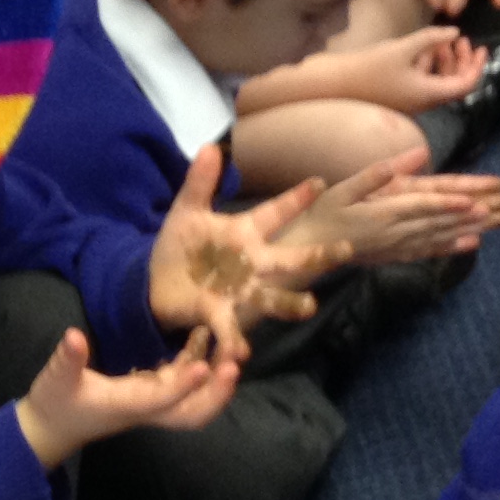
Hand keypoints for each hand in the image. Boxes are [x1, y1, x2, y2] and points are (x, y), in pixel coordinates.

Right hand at [14, 325, 236, 468]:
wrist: (51, 427)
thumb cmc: (54, 404)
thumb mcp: (56, 379)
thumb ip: (67, 359)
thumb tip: (74, 336)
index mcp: (125, 406)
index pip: (160, 400)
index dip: (183, 386)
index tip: (205, 367)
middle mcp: (145, 409)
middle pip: (190, 414)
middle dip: (215, 395)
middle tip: (233, 366)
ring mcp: (150, 404)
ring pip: (192, 402)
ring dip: (214, 383)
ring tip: (230, 348)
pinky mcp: (148, 395)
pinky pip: (183, 386)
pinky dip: (199, 367)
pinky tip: (204, 339)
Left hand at [148, 145, 350, 360]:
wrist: (153, 283)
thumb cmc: (179, 247)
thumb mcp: (186, 211)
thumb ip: (200, 182)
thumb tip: (211, 146)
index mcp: (244, 233)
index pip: (275, 212)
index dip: (295, 198)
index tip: (318, 182)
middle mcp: (250, 263)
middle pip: (289, 259)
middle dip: (316, 256)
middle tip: (346, 249)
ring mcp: (238, 291)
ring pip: (271, 297)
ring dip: (289, 304)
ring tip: (308, 307)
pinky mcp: (217, 314)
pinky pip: (230, 328)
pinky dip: (235, 341)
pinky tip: (242, 353)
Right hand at [277, 147, 499, 264]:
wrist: (303, 251)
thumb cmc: (318, 215)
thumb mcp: (341, 189)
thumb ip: (376, 174)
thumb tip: (413, 155)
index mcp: (380, 214)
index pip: (420, 207)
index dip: (447, 205)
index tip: (473, 201)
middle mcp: (392, 233)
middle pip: (438, 223)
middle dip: (473, 216)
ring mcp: (394, 247)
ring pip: (438, 237)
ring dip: (469, 230)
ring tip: (498, 222)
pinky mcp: (392, 255)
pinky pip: (426, 252)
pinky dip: (449, 248)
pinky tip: (470, 244)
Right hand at [340, 27, 487, 112]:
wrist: (334, 84)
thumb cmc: (369, 67)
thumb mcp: (403, 47)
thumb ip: (432, 38)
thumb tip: (454, 32)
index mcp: (428, 94)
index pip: (465, 84)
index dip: (476, 66)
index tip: (480, 46)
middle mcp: (422, 102)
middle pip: (454, 85)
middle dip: (461, 61)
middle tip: (460, 40)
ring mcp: (409, 101)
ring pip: (438, 83)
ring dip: (444, 62)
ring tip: (440, 41)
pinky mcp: (397, 97)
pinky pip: (422, 84)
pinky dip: (428, 67)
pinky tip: (421, 50)